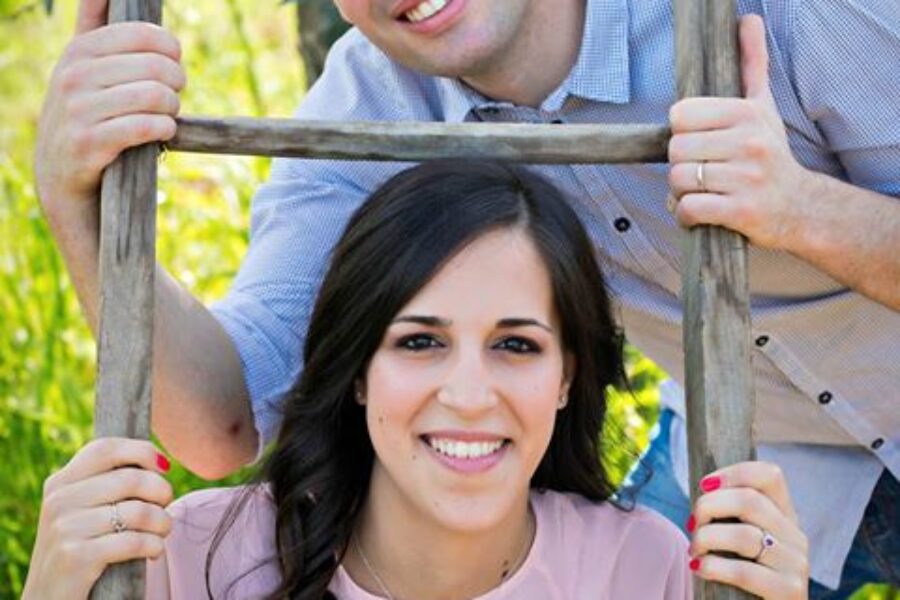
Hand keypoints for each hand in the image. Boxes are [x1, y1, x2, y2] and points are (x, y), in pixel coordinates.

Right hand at [21, 438, 173, 599]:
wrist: (49, 599)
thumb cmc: (79, 548)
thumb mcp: (81, 511)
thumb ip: (107, 484)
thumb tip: (160, 463)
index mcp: (60, 483)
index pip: (106, 448)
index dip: (142, 451)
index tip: (164, 467)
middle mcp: (59, 501)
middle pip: (131, 478)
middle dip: (161, 491)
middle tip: (166, 506)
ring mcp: (65, 528)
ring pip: (138, 511)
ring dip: (163, 522)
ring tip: (162, 531)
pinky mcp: (77, 556)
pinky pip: (134, 541)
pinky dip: (154, 546)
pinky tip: (154, 551)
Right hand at [35, 0, 184, 219]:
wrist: (61, 177)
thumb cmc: (84, 116)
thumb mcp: (81, 69)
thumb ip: (92, 27)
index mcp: (79, 52)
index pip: (142, 34)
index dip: (170, 49)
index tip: (173, 63)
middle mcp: (74, 77)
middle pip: (154, 66)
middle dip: (175, 82)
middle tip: (175, 94)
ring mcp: (79, 111)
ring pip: (153, 96)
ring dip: (172, 108)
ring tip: (169, 114)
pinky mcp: (90, 144)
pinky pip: (145, 127)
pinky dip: (164, 129)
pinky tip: (164, 131)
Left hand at [667, 14, 813, 251]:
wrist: (800, 207)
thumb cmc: (771, 155)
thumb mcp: (764, 107)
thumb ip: (752, 65)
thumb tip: (748, 19)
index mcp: (747, 114)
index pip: (680, 115)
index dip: (683, 133)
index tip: (701, 143)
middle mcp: (748, 143)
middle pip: (675, 150)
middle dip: (681, 165)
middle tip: (702, 171)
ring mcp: (746, 178)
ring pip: (678, 180)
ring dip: (681, 192)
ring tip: (703, 191)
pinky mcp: (740, 212)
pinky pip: (688, 209)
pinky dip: (685, 215)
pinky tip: (701, 212)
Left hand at [687, 462, 808, 598]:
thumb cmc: (743, 574)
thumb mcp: (742, 538)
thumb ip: (732, 515)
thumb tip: (704, 490)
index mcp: (786, 516)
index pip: (770, 475)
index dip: (733, 473)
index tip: (704, 485)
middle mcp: (796, 536)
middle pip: (749, 500)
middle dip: (709, 506)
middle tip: (691, 524)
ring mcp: (796, 564)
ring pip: (743, 535)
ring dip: (706, 538)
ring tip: (694, 550)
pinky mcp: (789, 591)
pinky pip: (744, 571)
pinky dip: (713, 567)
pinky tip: (698, 568)